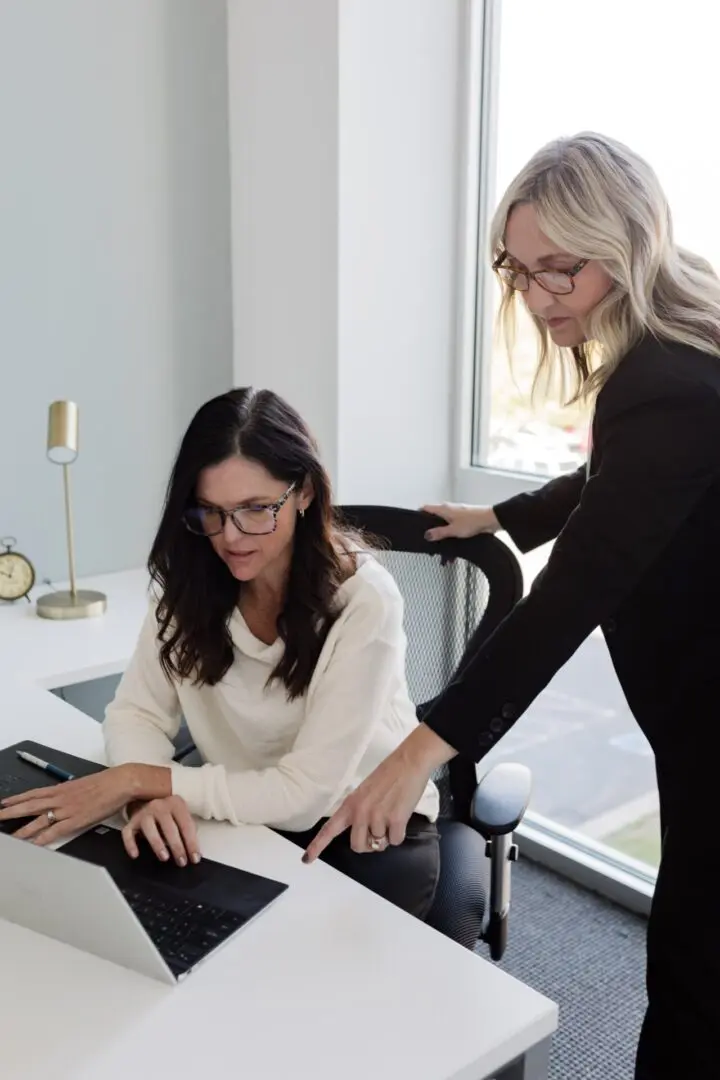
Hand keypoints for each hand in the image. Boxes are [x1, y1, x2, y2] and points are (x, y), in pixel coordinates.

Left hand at [0, 765, 142, 844]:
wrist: (121, 782)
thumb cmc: (107, 783)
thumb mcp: (84, 785)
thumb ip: (72, 793)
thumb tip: (65, 797)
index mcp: (62, 788)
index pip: (34, 794)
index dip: (17, 798)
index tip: (4, 802)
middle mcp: (60, 798)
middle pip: (30, 805)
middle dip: (11, 812)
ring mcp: (66, 809)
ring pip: (38, 820)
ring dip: (22, 829)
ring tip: (9, 837)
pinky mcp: (75, 819)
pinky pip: (54, 831)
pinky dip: (42, 839)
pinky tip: (32, 845)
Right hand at [122, 794, 199, 866]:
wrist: (147, 800)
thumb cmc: (169, 814)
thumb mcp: (181, 816)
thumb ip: (187, 831)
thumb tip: (195, 854)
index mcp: (176, 804)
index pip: (186, 825)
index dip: (192, 843)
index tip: (195, 858)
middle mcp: (159, 806)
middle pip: (169, 827)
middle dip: (177, 846)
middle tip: (181, 861)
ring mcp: (144, 812)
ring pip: (149, 828)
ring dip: (157, 844)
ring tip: (164, 857)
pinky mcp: (132, 821)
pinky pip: (128, 833)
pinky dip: (130, 844)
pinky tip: (136, 854)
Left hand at [302, 725, 454, 860]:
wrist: (409, 762)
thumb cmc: (389, 775)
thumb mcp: (365, 792)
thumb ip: (359, 812)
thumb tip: (365, 833)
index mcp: (350, 804)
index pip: (330, 829)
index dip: (317, 846)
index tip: (307, 859)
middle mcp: (361, 812)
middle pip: (358, 846)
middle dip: (369, 844)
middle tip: (377, 831)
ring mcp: (377, 816)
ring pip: (379, 844)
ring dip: (387, 836)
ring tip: (392, 814)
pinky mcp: (396, 820)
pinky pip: (395, 841)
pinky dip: (399, 834)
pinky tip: (401, 815)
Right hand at [422, 502, 499, 541]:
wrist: (490, 520)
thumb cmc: (473, 521)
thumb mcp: (453, 530)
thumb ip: (439, 533)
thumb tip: (427, 535)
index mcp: (443, 509)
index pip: (425, 508)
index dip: (419, 514)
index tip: (416, 523)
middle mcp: (449, 509)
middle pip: (434, 517)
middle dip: (431, 528)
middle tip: (429, 540)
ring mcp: (456, 513)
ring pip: (444, 523)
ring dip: (442, 534)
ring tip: (441, 547)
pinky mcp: (464, 519)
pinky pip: (453, 527)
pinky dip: (451, 535)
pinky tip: (453, 545)